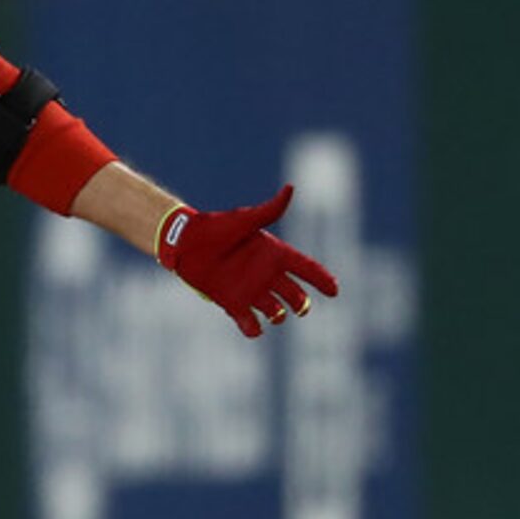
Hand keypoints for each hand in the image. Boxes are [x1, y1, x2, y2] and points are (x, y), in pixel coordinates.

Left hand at [157, 184, 338, 337]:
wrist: (184, 243)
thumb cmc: (215, 228)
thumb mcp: (244, 220)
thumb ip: (269, 210)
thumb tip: (291, 188)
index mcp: (274, 254)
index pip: (306, 268)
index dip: (322, 279)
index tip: (335, 291)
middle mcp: (266, 274)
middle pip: (295, 294)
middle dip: (302, 304)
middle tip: (300, 307)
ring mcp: (250, 290)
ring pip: (276, 312)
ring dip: (279, 315)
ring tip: (275, 312)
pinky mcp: (232, 303)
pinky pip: (250, 324)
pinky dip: (254, 329)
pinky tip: (253, 327)